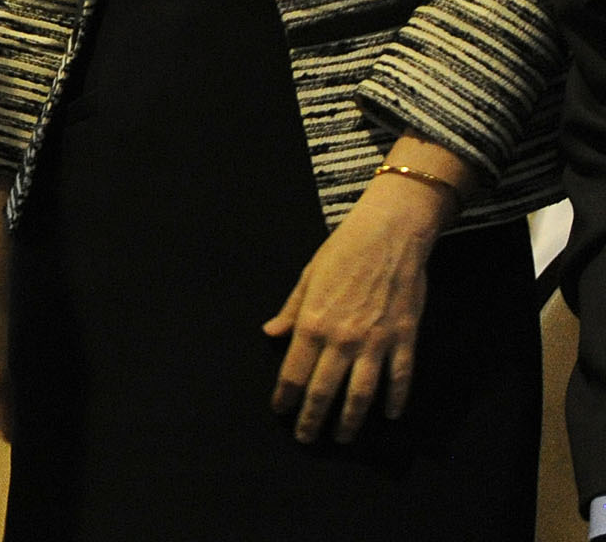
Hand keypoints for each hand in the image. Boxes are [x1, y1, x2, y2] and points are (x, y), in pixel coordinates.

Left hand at [264, 141, 463, 441]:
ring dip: (351, 419)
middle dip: (312, 418)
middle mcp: (342, 338)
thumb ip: (291, 310)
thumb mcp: (307, 278)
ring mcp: (376, 341)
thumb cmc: (341, 252)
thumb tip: (271, 334)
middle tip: (305, 439)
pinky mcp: (404, 338)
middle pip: (324, 390)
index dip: (285, 396)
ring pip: (362, 393)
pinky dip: (396, 399)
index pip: (294, 371)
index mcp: (313, 322)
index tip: (280, 411)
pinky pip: (400, 378)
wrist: (388, 235)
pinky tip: (390, 415)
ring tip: (343, 437)